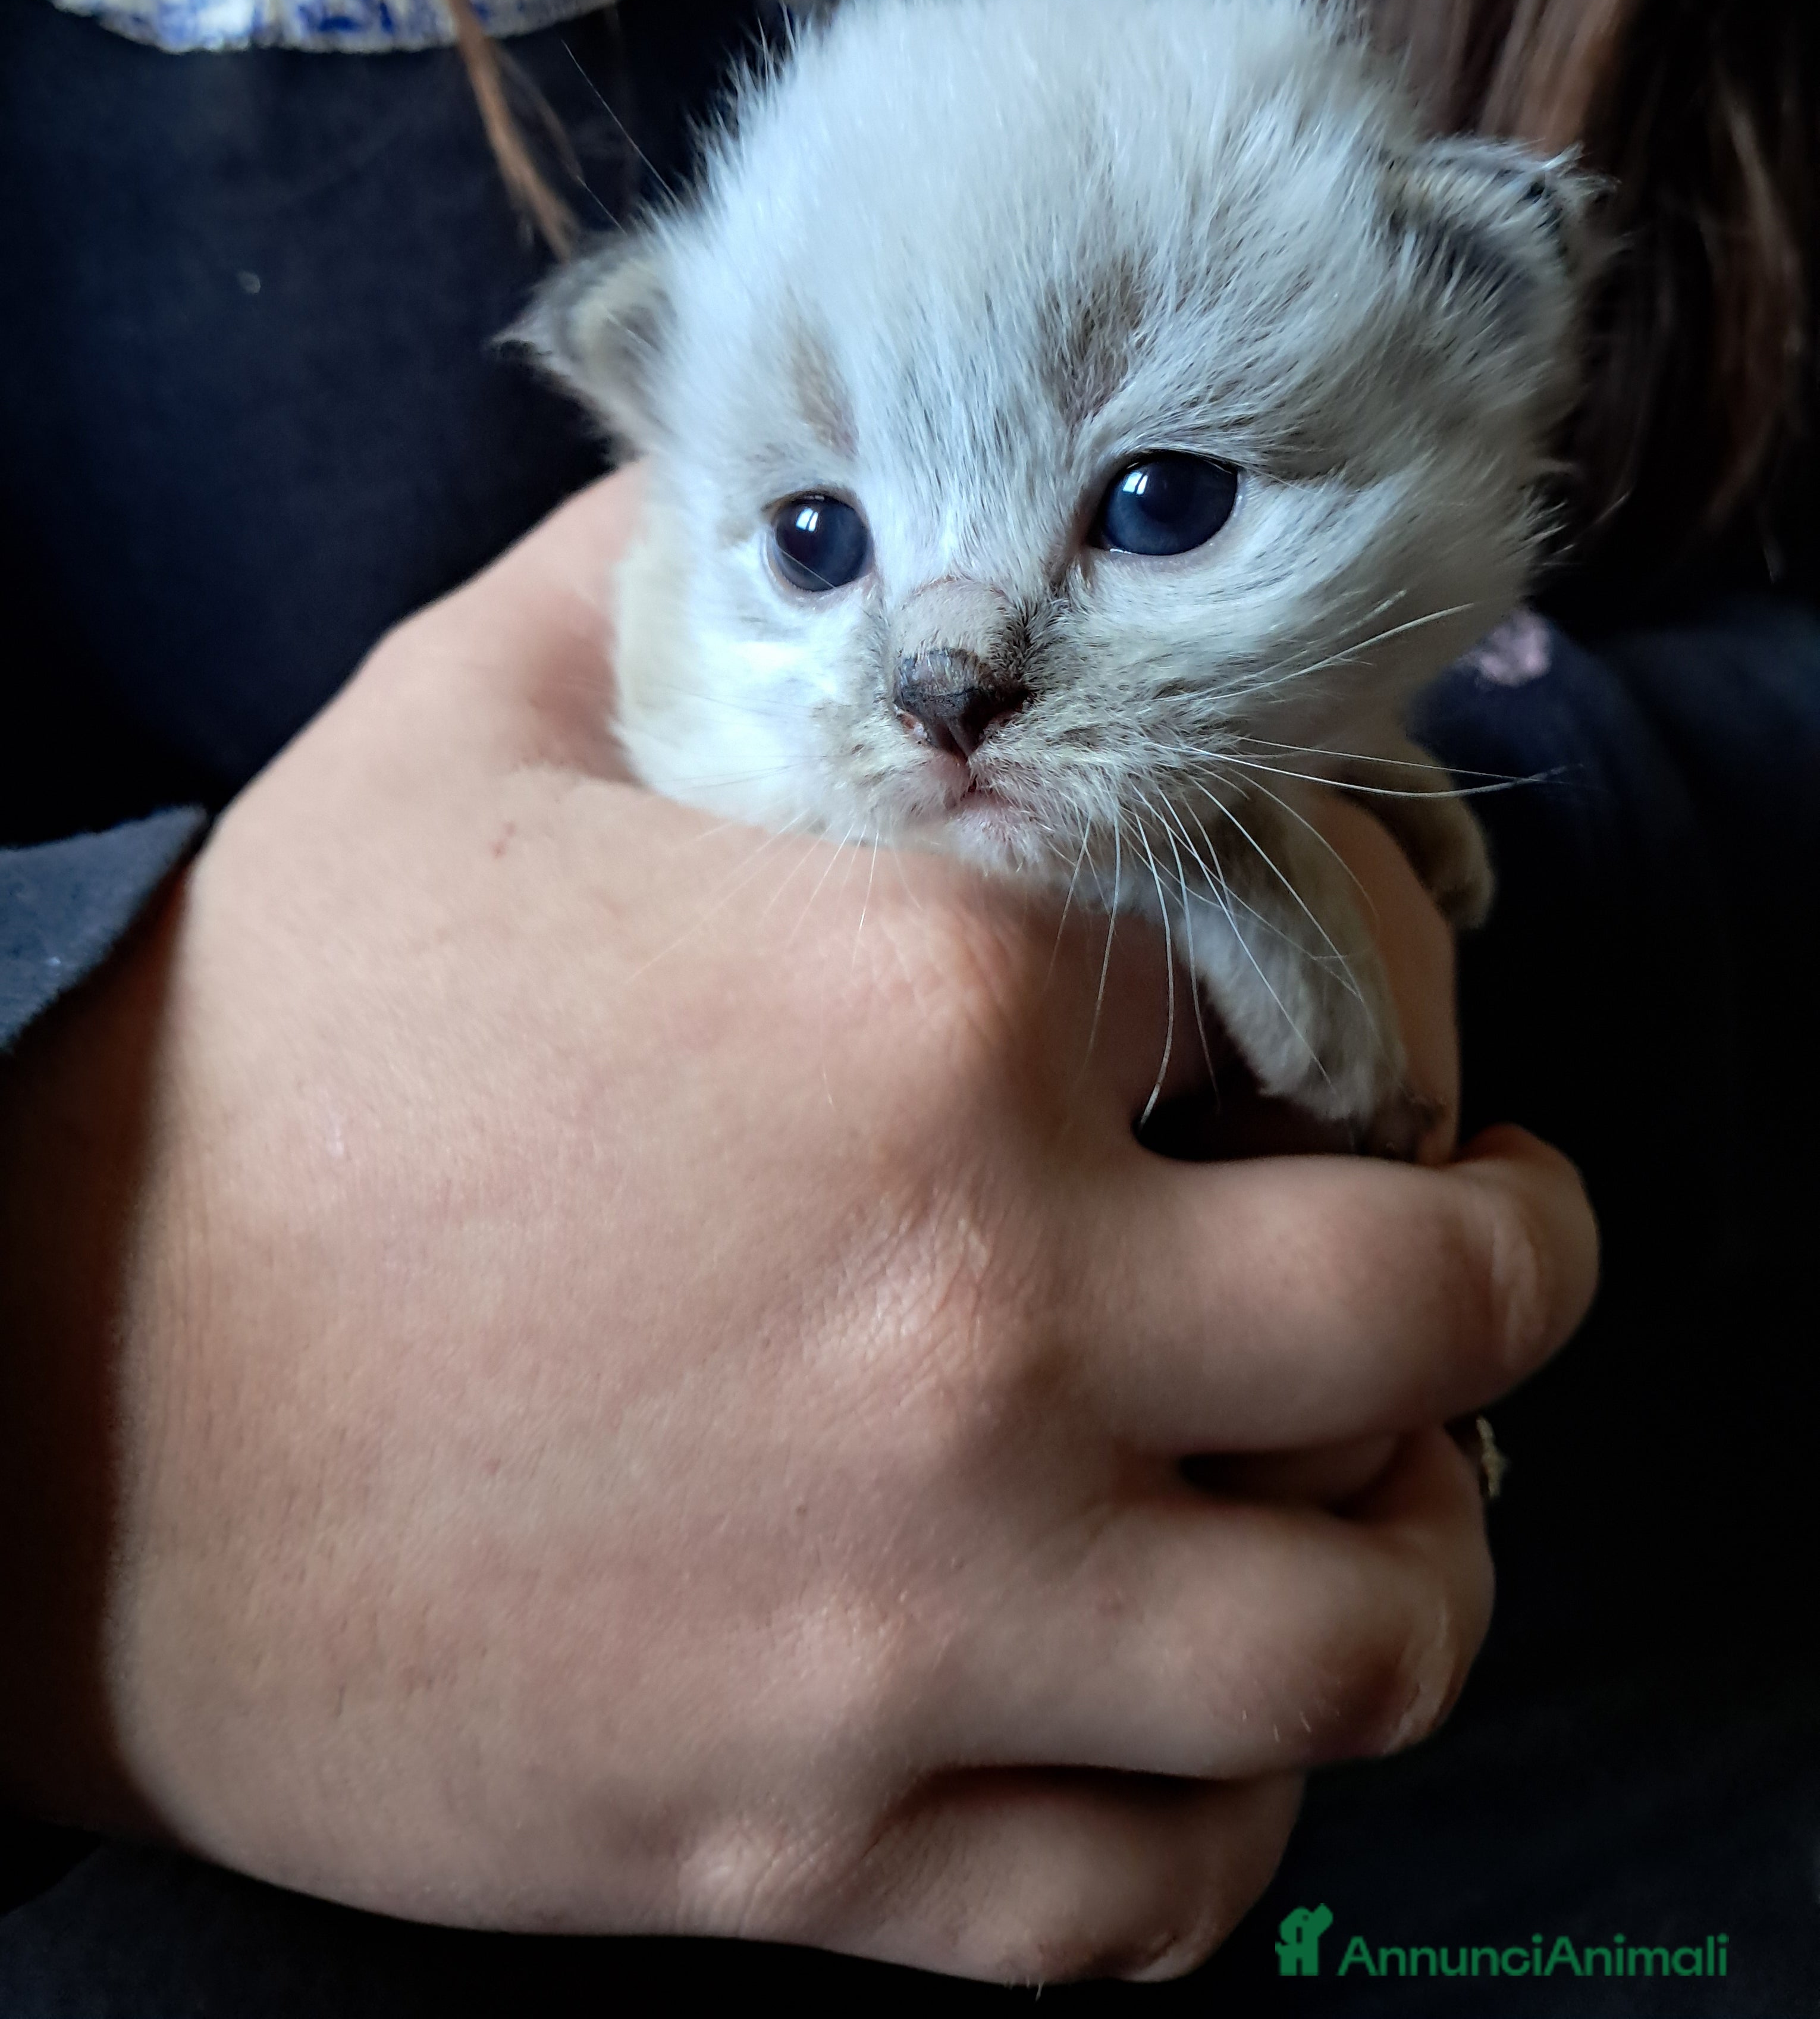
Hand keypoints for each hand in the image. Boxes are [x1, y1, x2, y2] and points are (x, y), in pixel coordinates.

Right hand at [0, 471, 1596, 1983]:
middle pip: (1436, 1312)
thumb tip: (797, 471)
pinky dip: (1223, 1816)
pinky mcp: (806, 1841)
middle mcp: (979, 1326)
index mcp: (928, 1017)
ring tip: (1365, 1485)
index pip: (1318, 969)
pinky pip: (1147, 1898)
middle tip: (1472, 1232)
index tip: (1333, 1004)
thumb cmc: (255, 1071)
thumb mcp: (461, 730)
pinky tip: (1187, 1722)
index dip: (1358, 965)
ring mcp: (912, 1618)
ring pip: (1356, 1641)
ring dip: (1413, 1555)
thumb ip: (680, 560)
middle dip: (1504, 1255)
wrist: (23, 1414)